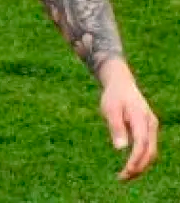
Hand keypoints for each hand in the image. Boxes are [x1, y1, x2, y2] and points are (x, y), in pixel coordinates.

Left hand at [98, 59, 158, 180]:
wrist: (121, 83)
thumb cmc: (113, 96)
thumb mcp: (110, 109)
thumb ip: (116, 127)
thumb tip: (120, 149)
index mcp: (141, 118)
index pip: (142, 144)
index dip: (136, 159)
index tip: (126, 170)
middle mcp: (150, 124)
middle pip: (150, 152)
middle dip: (138, 168)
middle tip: (122, 178)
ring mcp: (151, 127)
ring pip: (151, 152)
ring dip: (140, 166)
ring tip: (124, 175)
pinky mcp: (148, 129)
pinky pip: (148, 148)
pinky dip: (141, 159)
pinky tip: (129, 166)